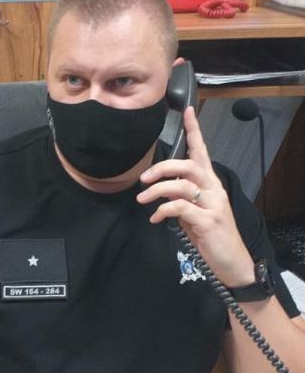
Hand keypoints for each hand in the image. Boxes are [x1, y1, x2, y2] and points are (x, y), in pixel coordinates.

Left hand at [137, 106, 253, 287]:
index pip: (202, 152)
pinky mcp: (208, 221)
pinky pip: (180, 208)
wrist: (231, 262)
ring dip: (157, 191)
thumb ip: (181, 199)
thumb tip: (161, 191)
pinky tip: (155, 218)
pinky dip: (163, 210)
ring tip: (142, 200)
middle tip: (143, 179)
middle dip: (162, 168)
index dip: (195, 131)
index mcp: (211, 184)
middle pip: (188, 165)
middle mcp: (214, 190)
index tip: (188, 110)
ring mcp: (212, 205)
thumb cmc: (211, 236)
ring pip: (182, 185)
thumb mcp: (194, 213)